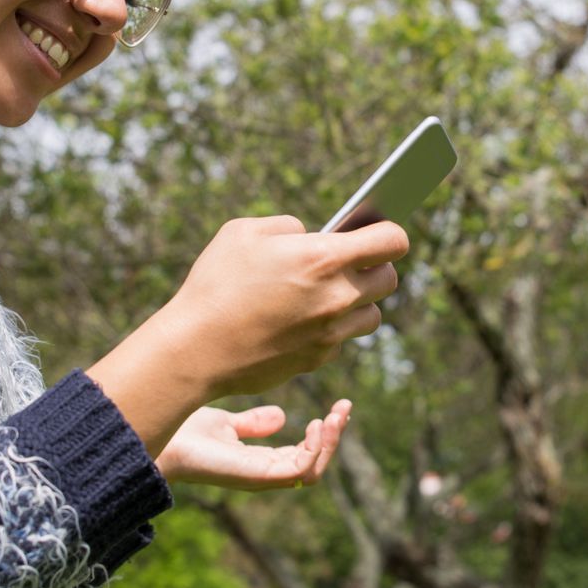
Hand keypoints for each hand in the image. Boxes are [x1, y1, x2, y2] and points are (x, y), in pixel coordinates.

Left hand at [156, 399, 352, 490]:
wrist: (161, 440)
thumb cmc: (184, 435)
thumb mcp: (225, 423)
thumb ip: (252, 423)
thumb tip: (282, 417)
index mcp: (259, 462)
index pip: (302, 455)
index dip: (323, 434)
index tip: (336, 408)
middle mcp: (264, 473)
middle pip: (313, 463)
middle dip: (333, 437)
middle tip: (344, 408)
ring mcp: (262, 477)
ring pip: (312, 470)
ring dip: (329, 443)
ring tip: (335, 416)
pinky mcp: (258, 476)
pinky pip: (300, 471)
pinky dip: (315, 450)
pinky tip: (317, 425)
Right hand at [161, 216, 408, 400]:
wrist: (196, 348)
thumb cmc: (215, 283)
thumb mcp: (243, 232)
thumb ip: (287, 227)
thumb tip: (309, 236)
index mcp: (324, 258)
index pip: (392, 241)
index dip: (389, 232)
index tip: (376, 231)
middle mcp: (337, 298)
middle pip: (389, 279)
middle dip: (375, 267)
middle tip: (350, 262)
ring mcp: (330, 334)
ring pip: (372, 316)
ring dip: (358, 302)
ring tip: (329, 293)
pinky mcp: (317, 360)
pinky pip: (340, 340)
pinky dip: (330, 329)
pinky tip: (302, 320)